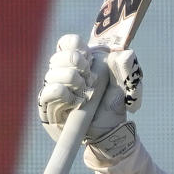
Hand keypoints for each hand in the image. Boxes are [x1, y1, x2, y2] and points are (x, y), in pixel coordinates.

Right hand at [37, 34, 142, 155]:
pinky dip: (66, 95)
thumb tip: (123, 53)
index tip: (89, 58)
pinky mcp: (46, 105)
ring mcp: (53, 87)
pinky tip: (77, 103)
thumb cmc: (114, 104)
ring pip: (54, 73)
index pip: (68, 42)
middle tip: (91, 79)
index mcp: (80, 61)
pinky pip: (50, 91)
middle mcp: (63, 71)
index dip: (77, 46)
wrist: (108, 131)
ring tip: (86, 94)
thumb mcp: (126, 84)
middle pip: (59, 55)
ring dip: (74, 82)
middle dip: (78, 65)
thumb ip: (126, 67)